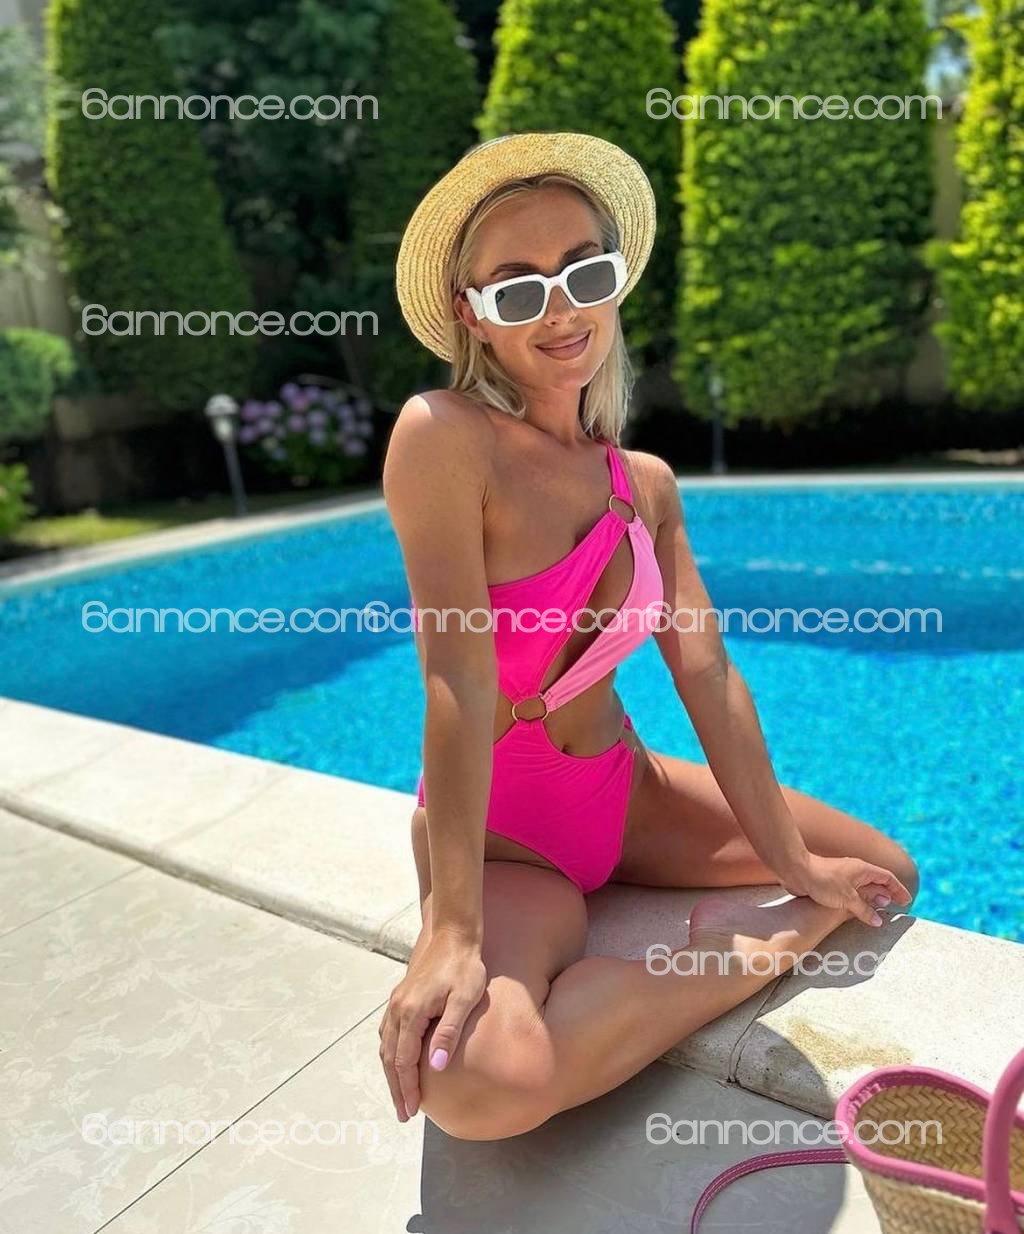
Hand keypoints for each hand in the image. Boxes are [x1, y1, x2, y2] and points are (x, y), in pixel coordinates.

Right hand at [378, 926, 486, 1121]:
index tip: (413, 1111)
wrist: (454, 934)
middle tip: (404, 1113)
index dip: (408, 1088)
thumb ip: (448, 1032)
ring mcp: (396, 1002)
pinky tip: (398, 1061)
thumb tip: (435, 1068)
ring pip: (385, 1045)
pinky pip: (388, 1032)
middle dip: (396, 1087)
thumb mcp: (464, 999)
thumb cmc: (465, 966)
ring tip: (401, 1094)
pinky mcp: (401, 997)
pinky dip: (390, 1053)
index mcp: (411, 1012)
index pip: (403, 1061)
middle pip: (389, 1057)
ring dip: (391, 1072)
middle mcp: (398, 1008)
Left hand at [780, 853, 912, 926]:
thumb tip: (878, 921)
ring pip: (864, 888)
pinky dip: (859, 901)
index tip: (906, 900)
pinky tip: (858, 910)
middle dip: (887, 894)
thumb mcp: (847, 898)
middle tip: (895, 907)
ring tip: (880, 911)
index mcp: (863, 869)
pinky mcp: (833, 884)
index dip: (898, 889)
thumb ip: (864, 910)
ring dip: (873, 898)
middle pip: (877, 882)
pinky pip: (852, 893)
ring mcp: (844, 877)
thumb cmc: (823, 880)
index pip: (887, 878)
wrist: (797, 871)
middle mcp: (855, 871)